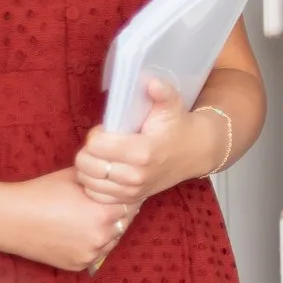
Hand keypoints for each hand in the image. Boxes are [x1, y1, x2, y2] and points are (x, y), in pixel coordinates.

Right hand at [0, 169, 139, 272]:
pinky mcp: (78, 266)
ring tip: (91, 218)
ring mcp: (90, 255)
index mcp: (104, 214)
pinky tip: (78, 232)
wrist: (9, 218)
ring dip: (107, 231)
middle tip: (107, 205)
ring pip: (111, 241)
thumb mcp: (76, 177)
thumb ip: (100, 179)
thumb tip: (116, 173)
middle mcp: (101, 238)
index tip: (120, 192)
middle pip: (123, 224)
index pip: (131, 205)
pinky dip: (91, 244)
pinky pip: (94, 254)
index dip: (125, 197)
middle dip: (117, 214)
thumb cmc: (41, 193)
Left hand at [76, 77, 215, 205]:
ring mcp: (132, 190)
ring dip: (88, 167)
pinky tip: (102, 172)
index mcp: (142, 151)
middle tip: (102, 143)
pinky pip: (96, 195)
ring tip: (101, 156)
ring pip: (88, 181)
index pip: (96, 145)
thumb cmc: (178, 126)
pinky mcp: (130, 200)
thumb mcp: (172, 105)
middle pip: (87, 164)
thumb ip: (162, 92)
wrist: (195, 152)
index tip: (106, 129)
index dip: (96, 134)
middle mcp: (135, 175)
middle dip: (88, 150)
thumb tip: (151, 82)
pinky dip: (93, 184)